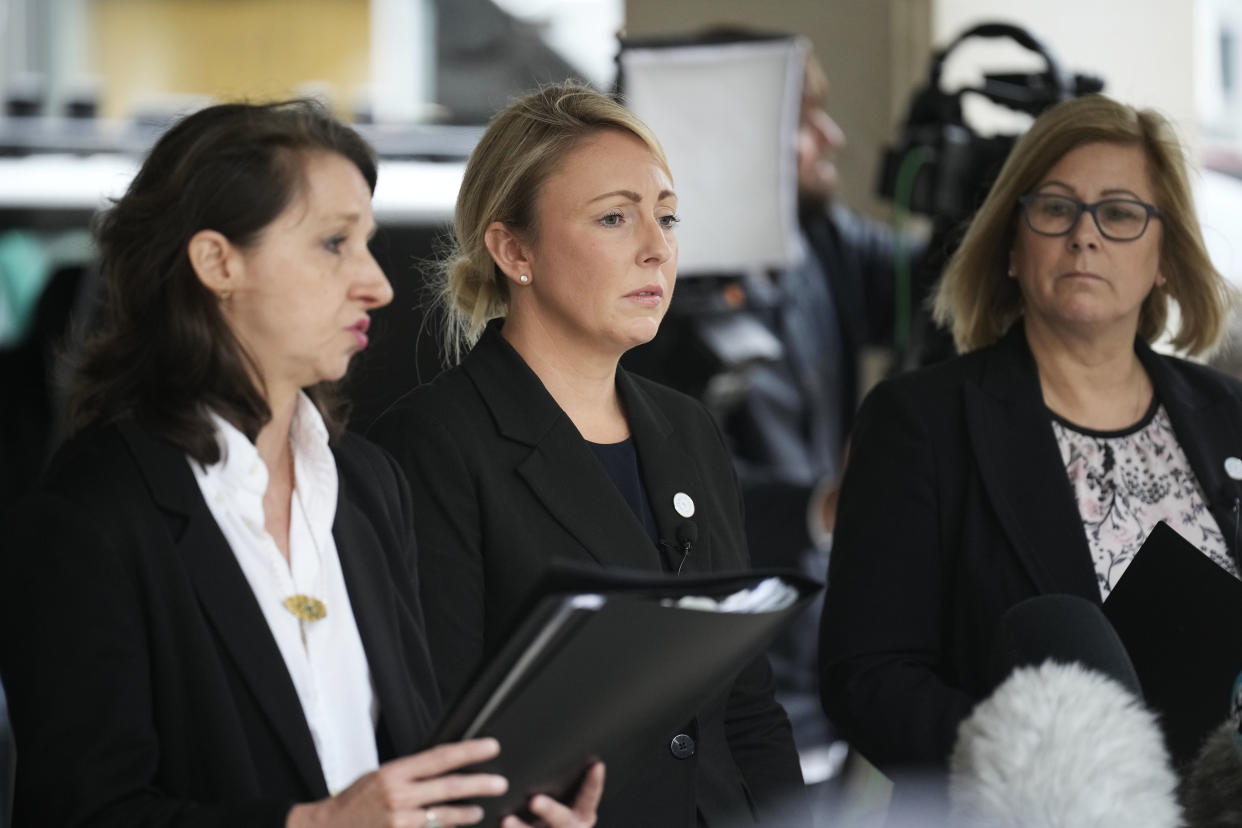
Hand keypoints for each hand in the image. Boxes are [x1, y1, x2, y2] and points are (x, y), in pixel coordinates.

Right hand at [287, 738, 506, 827]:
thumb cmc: (354, 802)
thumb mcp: (379, 777)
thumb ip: (410, 774)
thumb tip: (443, 766)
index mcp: (394, 772)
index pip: (439, 757)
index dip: (469, 751)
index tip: (492, 747)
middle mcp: (398, 796)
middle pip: (449, 787)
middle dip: (480, 784)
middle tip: (500, 783)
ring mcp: (399, 821)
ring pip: (444, 816)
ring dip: (466, 813)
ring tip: (480, 810)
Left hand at [500, 762, 604, 827]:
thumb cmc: (559, 814)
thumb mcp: (570, 799)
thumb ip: (569, 782)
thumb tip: (567, 748)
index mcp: (581, 814)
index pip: (590, 797)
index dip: (593, 782)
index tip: (596, 765)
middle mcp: (571, 827)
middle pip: (563, 820)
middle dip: (550, 810)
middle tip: (534, 800)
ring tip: (505, 820)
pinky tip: (498, 823)